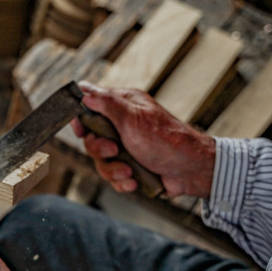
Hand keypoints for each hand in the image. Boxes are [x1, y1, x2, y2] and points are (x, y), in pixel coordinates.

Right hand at [72, 82, 216, 197]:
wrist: (191, 171)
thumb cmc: (166, 140)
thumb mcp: (133, 118)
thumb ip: (106, 103)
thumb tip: (83, 89)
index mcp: (122, 106)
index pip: (89, 106)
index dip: (81, 119)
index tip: (81, 130)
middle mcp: (121, 125)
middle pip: (90, 138)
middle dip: (100, 150)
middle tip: (115, 150)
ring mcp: (126, 147)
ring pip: (100, 160)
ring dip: (113, 169)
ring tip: (129, 171)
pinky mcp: (130, 167)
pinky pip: (112, 176)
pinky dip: (121, 181)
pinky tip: (134, 180)